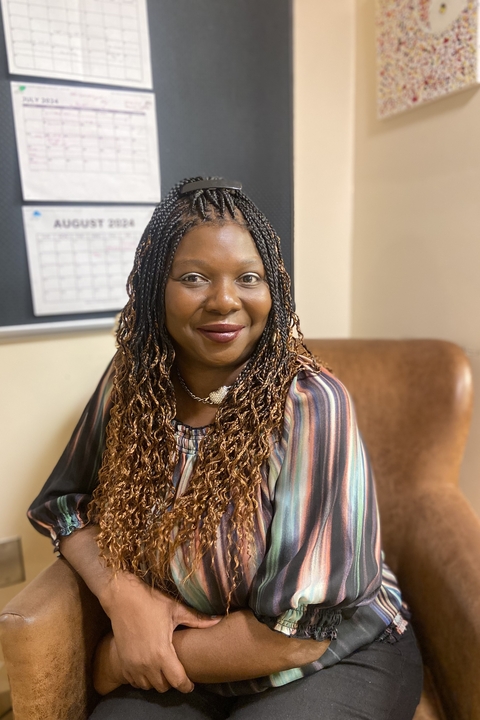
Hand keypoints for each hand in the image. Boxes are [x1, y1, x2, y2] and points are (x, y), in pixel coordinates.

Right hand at [98, 572, 221, 693]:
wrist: (122, 598)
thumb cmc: (150, 602)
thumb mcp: (175, 609)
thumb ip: (197, 619)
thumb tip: (219, 620)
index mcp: (162, 652)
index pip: (177, 681)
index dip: (186, 685)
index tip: (191, 684)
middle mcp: (146, 663)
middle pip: (163, 687)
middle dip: (172, 682)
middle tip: (177, 671)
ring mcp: (132, 665)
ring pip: (148, 686)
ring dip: (156, 681)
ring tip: (163, 668)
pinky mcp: (122, 662)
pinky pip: (135, 681)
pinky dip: (143, 678)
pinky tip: (148, 666)